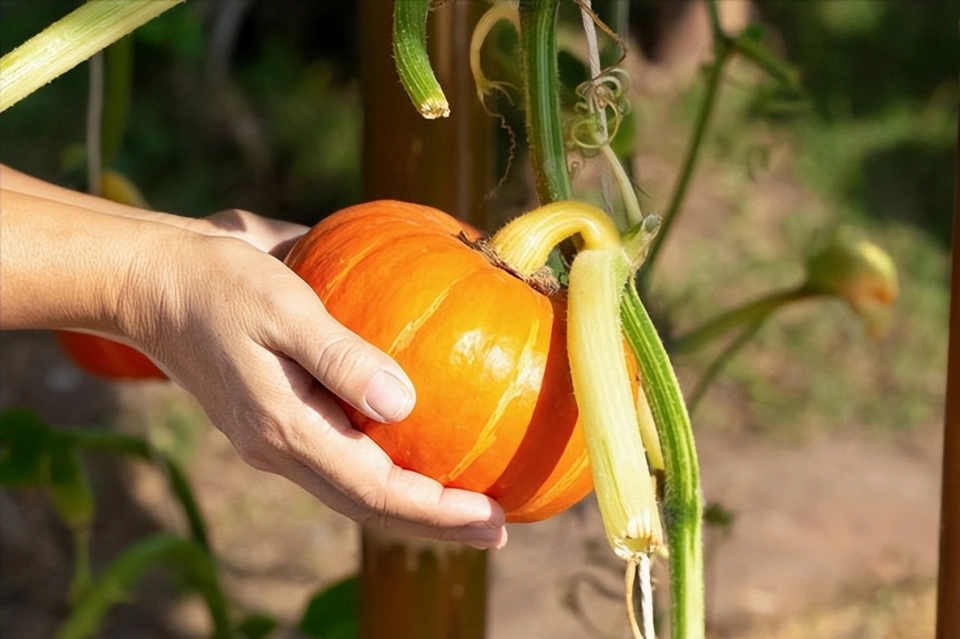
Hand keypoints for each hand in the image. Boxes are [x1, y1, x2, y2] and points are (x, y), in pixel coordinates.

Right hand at [122, 212, 507, 548]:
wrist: (156, 282)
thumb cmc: (220, 285)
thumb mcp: (285, 308)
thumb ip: (342, 358)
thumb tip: (405, 403)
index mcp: (286, 430)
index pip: (375, 491)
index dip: (437, 512)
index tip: (492, 519)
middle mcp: (283, 447)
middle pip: (371, 504)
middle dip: (435, 523)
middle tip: (497, 530)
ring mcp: (278, 437)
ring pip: (356, 487)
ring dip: (414, 502)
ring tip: (470, 503)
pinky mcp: (279, 417)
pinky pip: (342, 456)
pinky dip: (386, 467)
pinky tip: (418, 449)